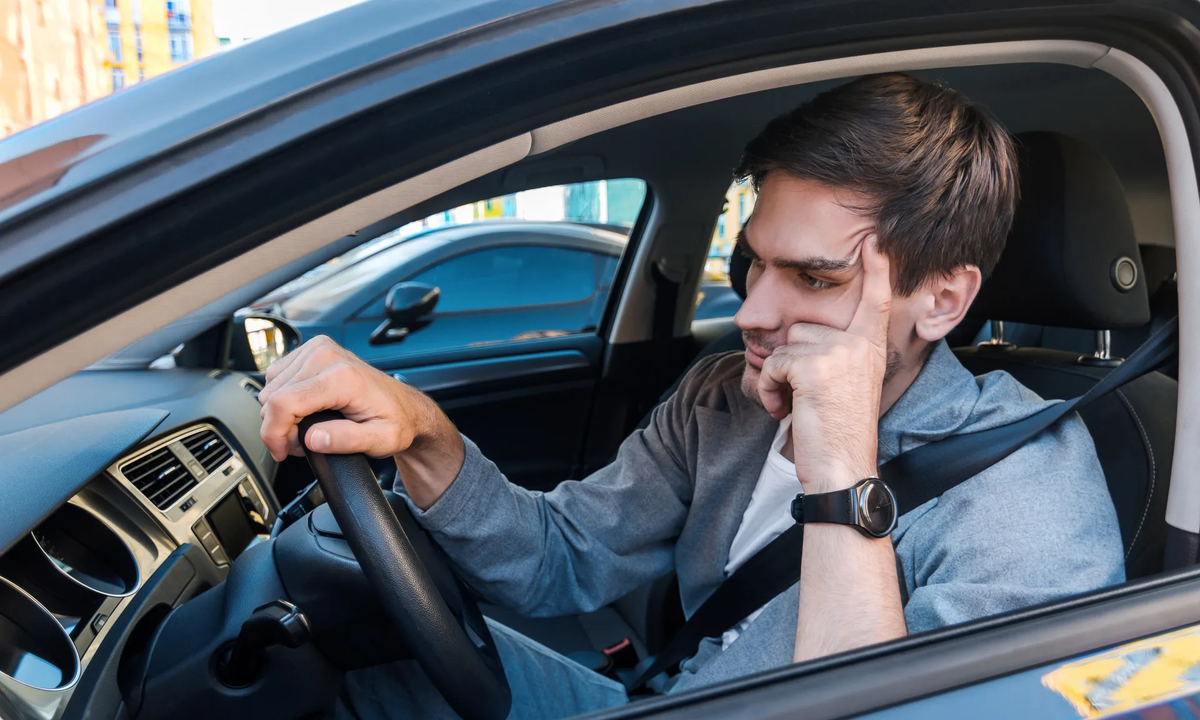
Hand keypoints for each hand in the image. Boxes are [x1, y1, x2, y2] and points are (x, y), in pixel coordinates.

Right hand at [257, 335, 441, 461]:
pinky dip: (284, 397)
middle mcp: (327, 356)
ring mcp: (319, 349)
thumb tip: (312, 439)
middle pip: (273, 396)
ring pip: (271, 387)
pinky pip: (278, 376)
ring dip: (281, 412)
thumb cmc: (396, 421)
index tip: (281, 452)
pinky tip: (304, 409)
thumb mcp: (381, 441)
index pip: (283, 403)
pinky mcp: (313, 350)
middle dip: (279, 426)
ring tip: (306, 426)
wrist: (405, 406)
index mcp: (342, 377)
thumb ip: (347, 441)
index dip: (273, 433)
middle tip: (302, 442)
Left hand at [757, 237, 891, 493]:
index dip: (875, 269)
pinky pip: (772, 364)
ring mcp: (838, 352)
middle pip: (803, 326)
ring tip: (794, 405)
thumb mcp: (845, 386)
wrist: (843, 468)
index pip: (874, 300)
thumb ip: (833, 356)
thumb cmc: (839, 434)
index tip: (875, 241)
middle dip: (791, 360)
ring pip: (784, 345)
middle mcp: (859, 344)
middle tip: (802, 397)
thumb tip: (795, 339)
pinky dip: (769, 388)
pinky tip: (784, 409)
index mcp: (871, 347)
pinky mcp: (813, 365)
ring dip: (778, 377)